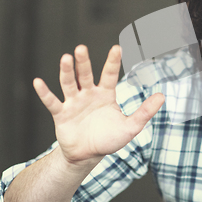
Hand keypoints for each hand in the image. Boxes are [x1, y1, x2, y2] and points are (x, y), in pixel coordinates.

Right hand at [33, 45, 164, 164]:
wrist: (88, 154)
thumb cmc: (110, 138)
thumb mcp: (131, 126)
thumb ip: (145, 111)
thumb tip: (162, 96)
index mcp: (106, 94)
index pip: (109, 74)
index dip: (112, 62)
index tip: (117, 47)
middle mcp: (89, 94)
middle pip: (85, 74)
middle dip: (84, 62)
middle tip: (81, 48)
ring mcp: (74, 103)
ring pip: (69, 83)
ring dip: (66, 71)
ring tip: (65, 58)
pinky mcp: (61, 114)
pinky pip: (52, 102)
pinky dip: (45, 93)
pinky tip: (38, 82)